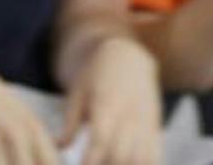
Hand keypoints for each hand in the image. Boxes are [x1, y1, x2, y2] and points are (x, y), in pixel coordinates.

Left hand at [59, 34, 160, 164]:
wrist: (128, 57)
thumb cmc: (96, 75)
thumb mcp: (78, 92)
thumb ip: (70, 123)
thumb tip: (57, 146)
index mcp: (106, 104)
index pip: (100, 139)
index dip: (91, 160)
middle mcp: (129, 116)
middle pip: (121, 155)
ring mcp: (145, 124)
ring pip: (141, 159)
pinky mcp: (155, 130)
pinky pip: (155, 157)